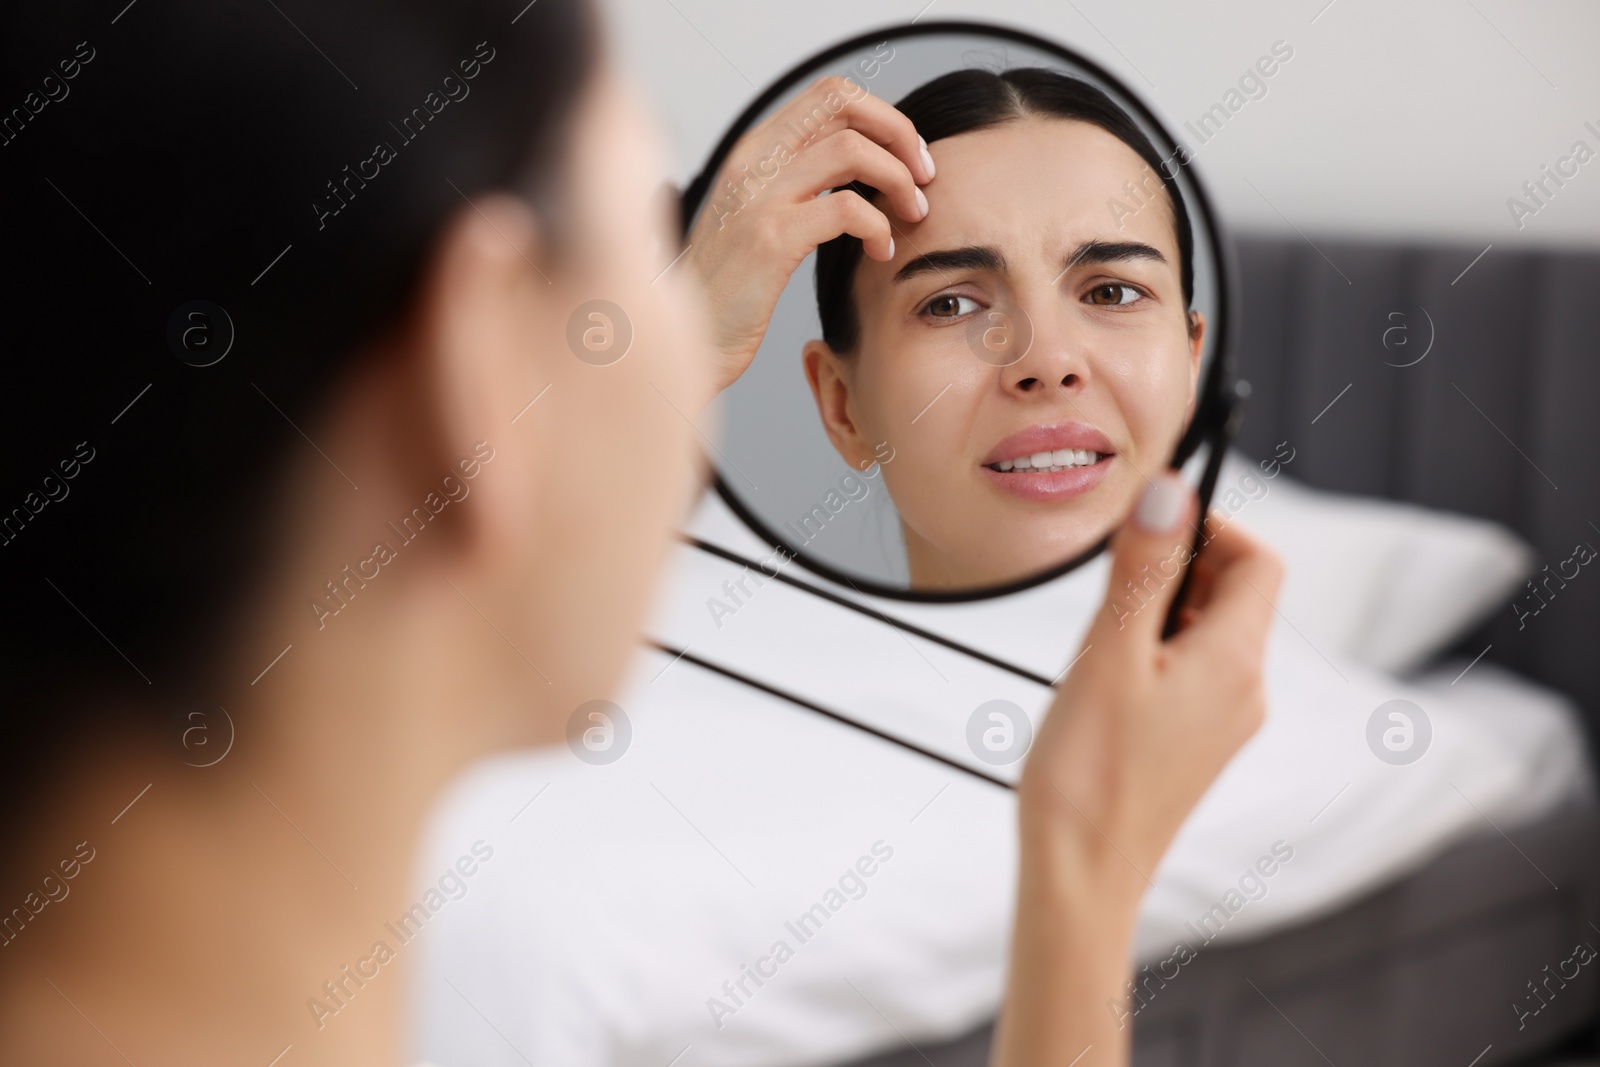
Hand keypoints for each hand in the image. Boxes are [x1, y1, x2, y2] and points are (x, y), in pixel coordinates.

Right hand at [684, 75, 935, 393]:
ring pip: (852, 151)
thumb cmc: (730, 290)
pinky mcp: (769, 240)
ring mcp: (757, 197)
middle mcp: (752, 161)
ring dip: (898, 181)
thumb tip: (865, 168)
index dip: (881, 116)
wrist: (689, 341)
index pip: (830, 95)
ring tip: (911, 215)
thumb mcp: (759, 220)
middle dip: (899, 134)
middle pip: (843, 105)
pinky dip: (879, 226)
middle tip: (924, 177)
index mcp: (752, 150)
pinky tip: (881, 251)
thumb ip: (798, 185)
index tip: (907, 156)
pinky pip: (846, 209)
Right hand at [1022, 473, 1281, 883]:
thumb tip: (1174, 490)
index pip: (1260, 561)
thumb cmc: (1089, 773)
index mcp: (1236, 662)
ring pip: (1207, 633)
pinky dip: (1153, 652)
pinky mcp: (1195, 747)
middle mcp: (1245, 691)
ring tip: (1101, 642)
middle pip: (1235, 593)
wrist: (1081, 877)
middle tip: (1112, 586)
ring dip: (1159, 611)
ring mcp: (1223, 723)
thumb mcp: (1109, 653)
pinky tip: (1104, 682)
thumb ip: (1143, 568)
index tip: (1151, 526)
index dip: (1214, 527)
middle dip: (1177, 568)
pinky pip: (1190, 673)